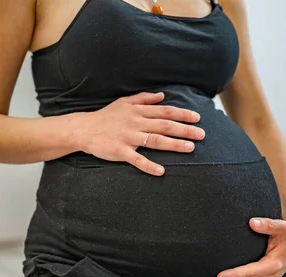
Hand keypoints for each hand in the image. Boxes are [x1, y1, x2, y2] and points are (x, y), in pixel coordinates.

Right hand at [74, 92, 205, 175]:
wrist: (84, 129)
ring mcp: (129, 138)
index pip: (164, 112)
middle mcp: (136, 123)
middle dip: (184, 130)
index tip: (197, 118)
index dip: (182, 114)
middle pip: (164, 126)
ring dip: (174, 144)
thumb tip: (162, 95)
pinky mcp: (120, 151)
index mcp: (138, 111)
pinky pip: (137, 159)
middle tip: (202, 134)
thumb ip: (144, 99)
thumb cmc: (106, 116)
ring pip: (155, 141)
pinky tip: (161, 171)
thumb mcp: (124, 102)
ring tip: (190, 148)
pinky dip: (149, 165)